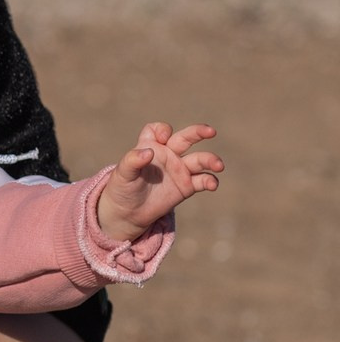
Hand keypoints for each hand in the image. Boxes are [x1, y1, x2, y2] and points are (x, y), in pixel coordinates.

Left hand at [97, 122, 223, 240]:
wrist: (128, 211)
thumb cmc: (122, 188)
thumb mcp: (123, 174)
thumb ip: (132, 160)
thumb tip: (149, 152)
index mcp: (150, 146)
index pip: (158, 130)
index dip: (162, 130)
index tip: (163, 139)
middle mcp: (167, 154)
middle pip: (185, 138)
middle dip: (198, 132)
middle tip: (211, 131)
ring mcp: (179, 169)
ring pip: (199, 159)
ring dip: (210, 160)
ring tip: (218, 165)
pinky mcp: (187, 186)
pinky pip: (203, 180)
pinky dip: (210, 180)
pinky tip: (212, 184)